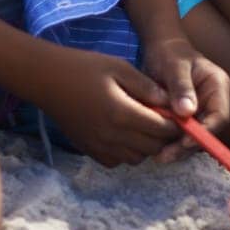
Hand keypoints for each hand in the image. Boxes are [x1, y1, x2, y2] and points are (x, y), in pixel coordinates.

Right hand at [37, 45, 184, 166]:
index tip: (181, 114)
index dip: (176, 124)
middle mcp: (111, 135)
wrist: (48, 79)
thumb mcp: (120, 68)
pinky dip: (127, 152)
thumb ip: (146, 87)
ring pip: (135, 158)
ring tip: (145, 125)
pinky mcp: (88, 150)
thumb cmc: (85, 68)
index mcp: (122, 113)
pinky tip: (126, 133)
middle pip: (151, 148)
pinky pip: (116, 161)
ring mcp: (98, 146)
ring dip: (146, 146)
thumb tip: (170, 102)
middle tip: (166, 119)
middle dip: (164, 136)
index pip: (161, 129)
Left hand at [142, 35, 229, 162]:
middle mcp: (213, 102)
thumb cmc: (169, 53)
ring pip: (195, 138)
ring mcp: (201, 111)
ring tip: (158, 155)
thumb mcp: (174, 66)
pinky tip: (155, 147)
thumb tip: (187, 112)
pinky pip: (182, 135)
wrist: (160, 51)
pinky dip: (170, 143)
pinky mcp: (187, 119)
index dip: (205, 132)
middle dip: (188, 146)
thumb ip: (181, 86)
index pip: (220, 116)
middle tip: (165, 155)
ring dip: (178, 149)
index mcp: (218, 86)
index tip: (184, 142)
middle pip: (208, 132)